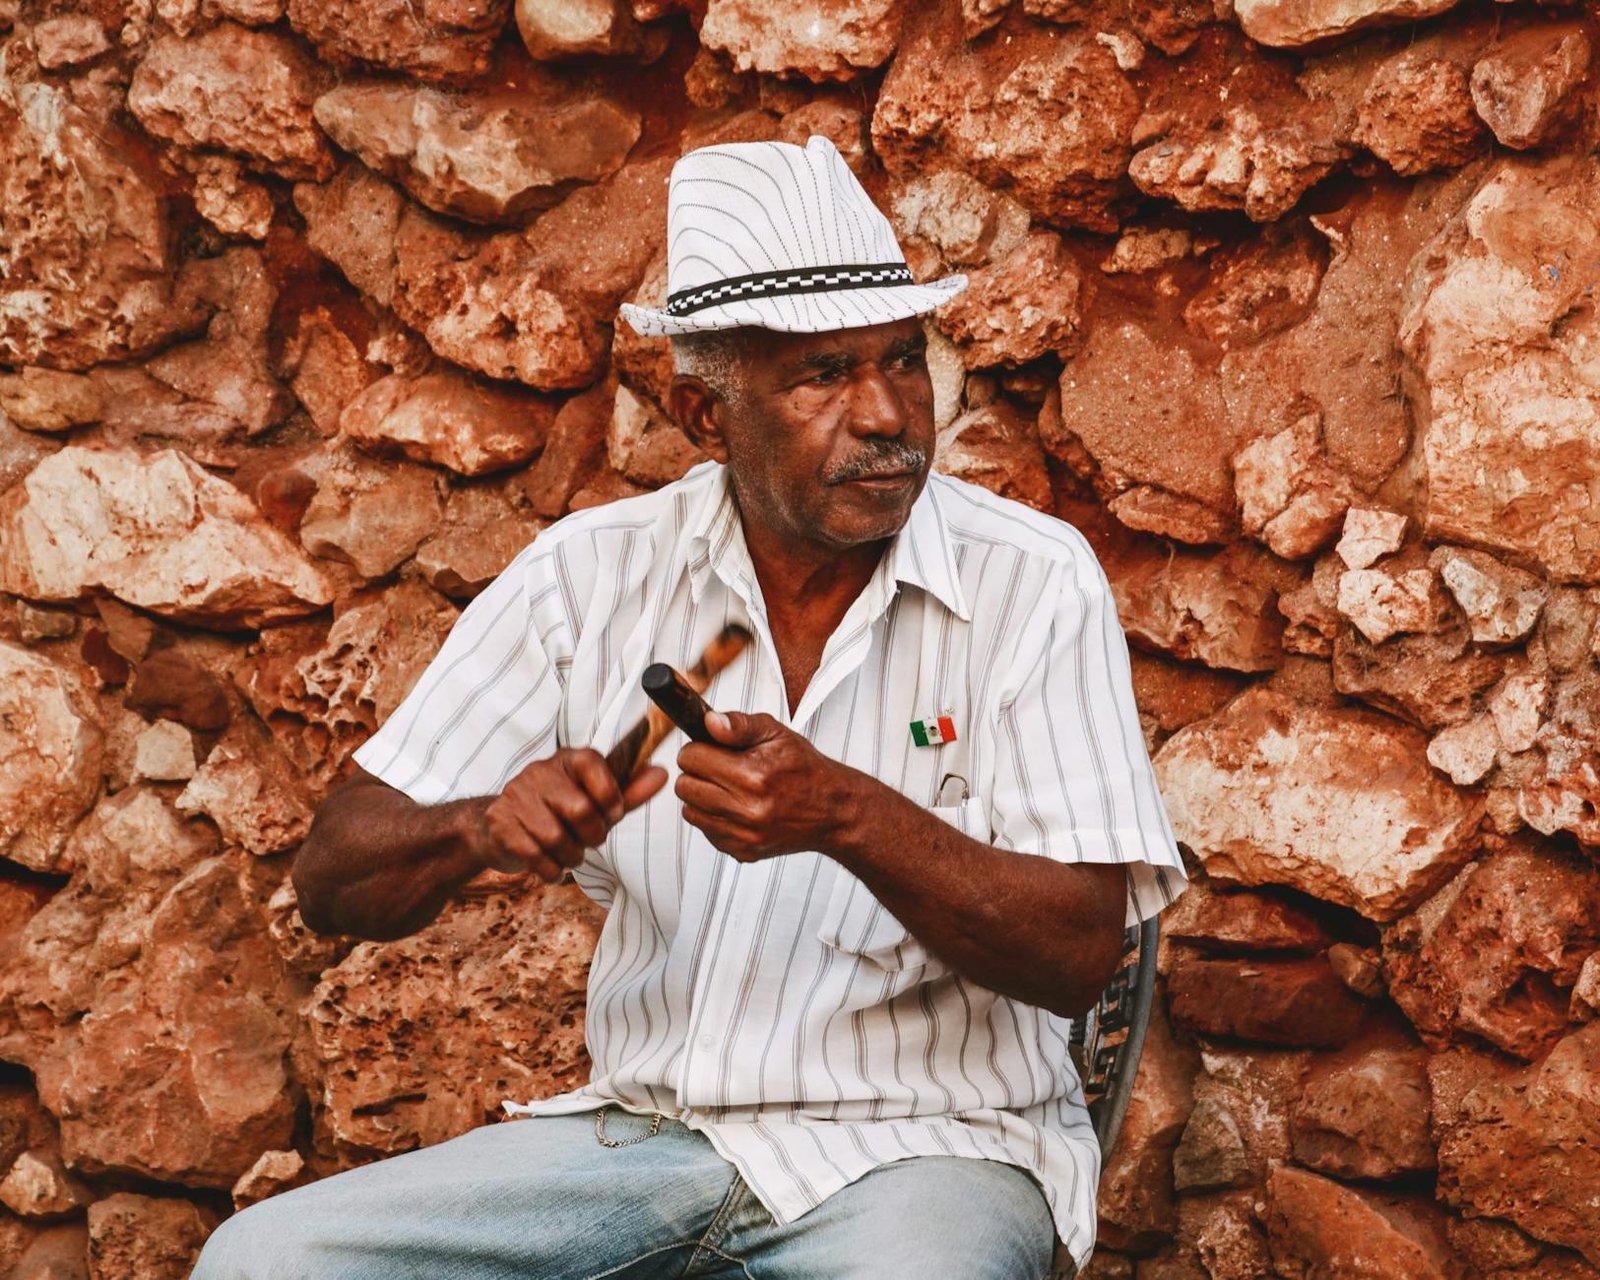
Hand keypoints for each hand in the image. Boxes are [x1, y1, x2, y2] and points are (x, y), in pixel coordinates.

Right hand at [476, 749, 666, 881]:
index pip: (595, 764)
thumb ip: (629, 792)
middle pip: (581, 810)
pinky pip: (536, 857)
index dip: (611, 797)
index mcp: (567, 759)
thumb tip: (662, 774)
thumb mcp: (596, 801)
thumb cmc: (558, 813)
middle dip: (593, 836)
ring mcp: (516, 796)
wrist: (499, 828)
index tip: (612, 814)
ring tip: (568, 854)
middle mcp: (539, 771)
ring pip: (557, 838)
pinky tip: (551, 866)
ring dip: (571, 857)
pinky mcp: (500, 824)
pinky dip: (551, 870)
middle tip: (588, 841)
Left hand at [675, 711, 862, 860]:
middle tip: (717, 767)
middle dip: (697, 772)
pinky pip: (706, 832)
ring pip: (690, 811)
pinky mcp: (742, 851)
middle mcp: (747, 810)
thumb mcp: (777, 734)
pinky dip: (714, 818)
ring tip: (726, 787)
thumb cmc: (804, 769)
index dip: (698, 748)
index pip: (692, 759)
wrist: (831, 810)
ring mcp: (744, 835)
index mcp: (753, 775)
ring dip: (702, 796)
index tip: (711, 748)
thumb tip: (709, 722)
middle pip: (685, 786)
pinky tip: (736, 808)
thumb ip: (740, 725)